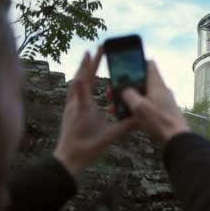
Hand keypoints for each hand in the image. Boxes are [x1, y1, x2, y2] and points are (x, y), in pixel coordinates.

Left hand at [53, 47, 136, 177]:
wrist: (68, 160)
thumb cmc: (87, 148)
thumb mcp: (109, 136)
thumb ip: (126, 126)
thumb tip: (142, 117)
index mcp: (83, 106)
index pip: (85, 80)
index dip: (88, 65)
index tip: (92, 51)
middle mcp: (74, 104)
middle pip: (79, 77)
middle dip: (87, 63)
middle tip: (95, 50)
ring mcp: (70, 107)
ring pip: (75, 84)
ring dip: (82, 71)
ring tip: (89, 61)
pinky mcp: (69, 112)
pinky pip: (74, 92)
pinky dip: (80, 83)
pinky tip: (85, 84)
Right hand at [116, 61, 189, 144]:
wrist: (176, 139)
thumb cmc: (159, 121)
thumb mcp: (139, 106)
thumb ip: (129, 94)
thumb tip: (125, 90)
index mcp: (157, 84)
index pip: (149, 64)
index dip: (136, 63)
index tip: (124, 69)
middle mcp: (160, 90)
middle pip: (142, 81)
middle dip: (126, 86)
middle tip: (112, 92)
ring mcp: (162, 101)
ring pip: (142, 95)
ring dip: (128, 99)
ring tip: (114, 107)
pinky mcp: (162, 112)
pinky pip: (146, 106)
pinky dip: (135, 109)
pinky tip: (124, 118)